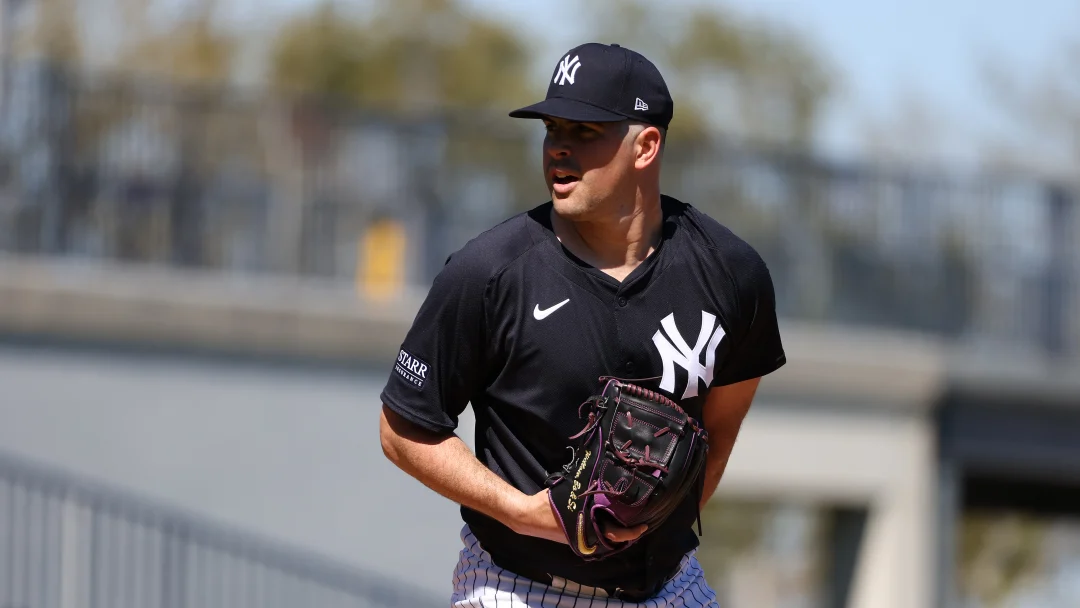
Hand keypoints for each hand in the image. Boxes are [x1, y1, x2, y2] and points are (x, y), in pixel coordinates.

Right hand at [511, 489, 647, 544]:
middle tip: (641, 520)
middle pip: (614, 538)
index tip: (645, 525)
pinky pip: (597, 534)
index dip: (632, 532)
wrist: (528, 516)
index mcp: (588, 531)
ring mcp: (581, 540)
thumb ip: (589, 492)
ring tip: (629, 519)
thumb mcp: (571, 493)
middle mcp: (586, 539)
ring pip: (605, 537)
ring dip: (617, 530)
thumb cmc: (549, 504)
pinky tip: (610, 517)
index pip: (616, 535)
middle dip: (628, 531)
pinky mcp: (577, 537)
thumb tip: (605, 482)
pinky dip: (605, 528)